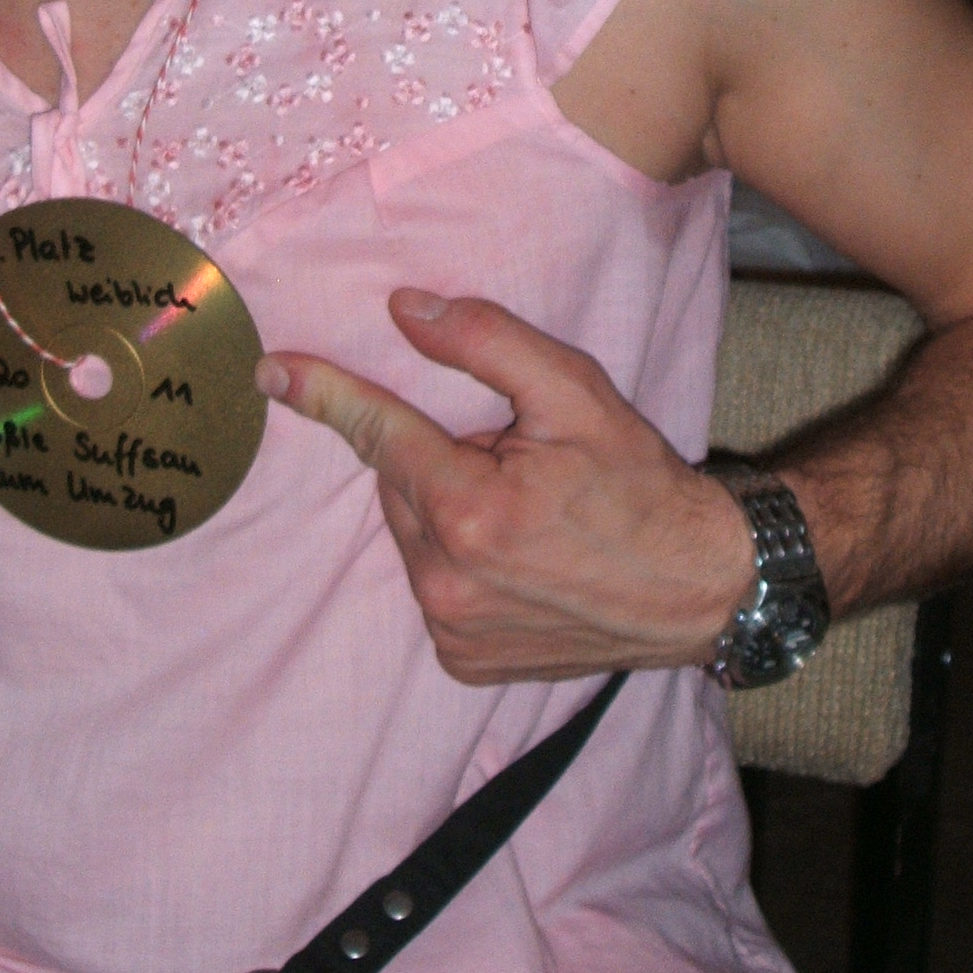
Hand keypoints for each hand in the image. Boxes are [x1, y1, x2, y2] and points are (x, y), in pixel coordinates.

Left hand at [256, 291, 755, 680]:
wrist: (701, 587)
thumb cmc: (641, 483)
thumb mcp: (575, 390)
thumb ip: (485, 341)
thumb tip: (404, 310)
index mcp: (468, 510)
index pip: (377, 432)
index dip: (324, 392)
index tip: (270, 370)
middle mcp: (447, 580)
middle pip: (398, 482)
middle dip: (436, 456)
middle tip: (512, 458)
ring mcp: (453, 630)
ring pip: (412, 533)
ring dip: (447, 508)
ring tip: (526, 513)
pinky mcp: (463, 662)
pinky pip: (432, 584)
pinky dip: (458, 559)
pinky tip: (518, 558)